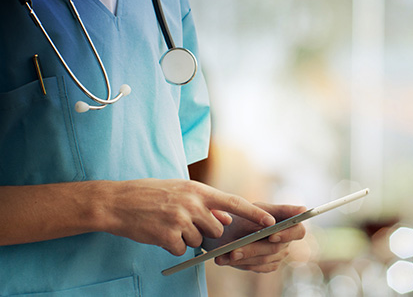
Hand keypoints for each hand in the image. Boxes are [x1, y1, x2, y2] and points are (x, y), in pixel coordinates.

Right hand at [99, 179, 275, 255]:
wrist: (117, 202)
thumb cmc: (149, 194)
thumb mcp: (180, 190)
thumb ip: (204, 203)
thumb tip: (226, 219)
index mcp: (197, 189)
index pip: (234, 202)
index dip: (254, 213)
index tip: (270, 221)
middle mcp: (192, 203)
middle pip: (216, 228)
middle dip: (206, 231)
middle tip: (185, 223)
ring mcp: (180, 220)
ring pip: (198, 240)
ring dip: (186, 238)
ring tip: (167, 224)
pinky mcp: (168, 236)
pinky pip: (181, 249)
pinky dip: (171, 246)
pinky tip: (158, 233)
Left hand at [207, 203, 306, 272]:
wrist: (229, 230)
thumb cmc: (247, 214)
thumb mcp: (260, 208)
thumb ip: (281, 210)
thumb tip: (303, 210)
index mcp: (289, 224)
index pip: (298, 231)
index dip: (287, 234)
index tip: (272, 235)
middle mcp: (287, 241)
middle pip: (275, 248)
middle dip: (253, 248)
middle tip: (235, 250)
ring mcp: (278, 254)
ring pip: (263, 259)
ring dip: (243, 257)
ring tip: (226, 255)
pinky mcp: (268, 265)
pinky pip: (256, 267)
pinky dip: (241, 263)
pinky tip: (226, 259)